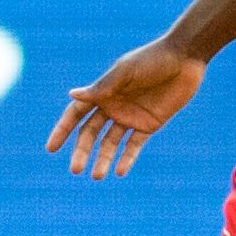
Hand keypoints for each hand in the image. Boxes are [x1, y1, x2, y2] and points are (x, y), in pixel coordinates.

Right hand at [46, 36, 205, 177]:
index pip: (76, 114)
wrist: (184, 59)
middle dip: (82, 151)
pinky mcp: (150, 124)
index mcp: (103, 92)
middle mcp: (113, 106)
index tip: (51, 148)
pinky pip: (134, 145)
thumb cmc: (152, 59)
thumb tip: (72, 95)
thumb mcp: (125, 72)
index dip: (63, 130)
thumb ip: (102, 87)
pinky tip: (120, 171)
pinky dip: (127, 158)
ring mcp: (131, 117)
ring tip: (97, 176)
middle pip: (90, 133)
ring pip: (110, 143)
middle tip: (75, 170)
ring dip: (103, 159)